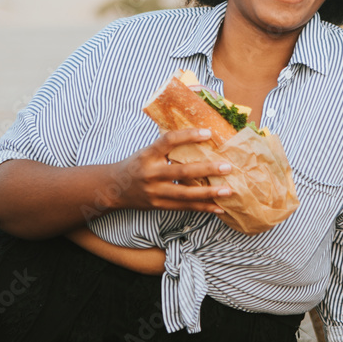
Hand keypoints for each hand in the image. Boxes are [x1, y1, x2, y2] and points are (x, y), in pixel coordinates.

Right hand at [112, 128, 232, 213]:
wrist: (114, 188)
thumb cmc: (137, 165)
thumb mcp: (147, 151)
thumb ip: (167, 146)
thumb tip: (199, 136)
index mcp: (148, 155)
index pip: (169, 141)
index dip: (188, 135)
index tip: (208, 133)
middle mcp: (151, 173)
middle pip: (181, 172)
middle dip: (207, 170)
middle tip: (227, 167)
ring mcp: (154, 192)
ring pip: (185, 194)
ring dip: (209, 193)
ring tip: (228, 191)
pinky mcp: (158, 206)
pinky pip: (184, 208)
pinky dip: (202, 208)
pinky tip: (218, 208)